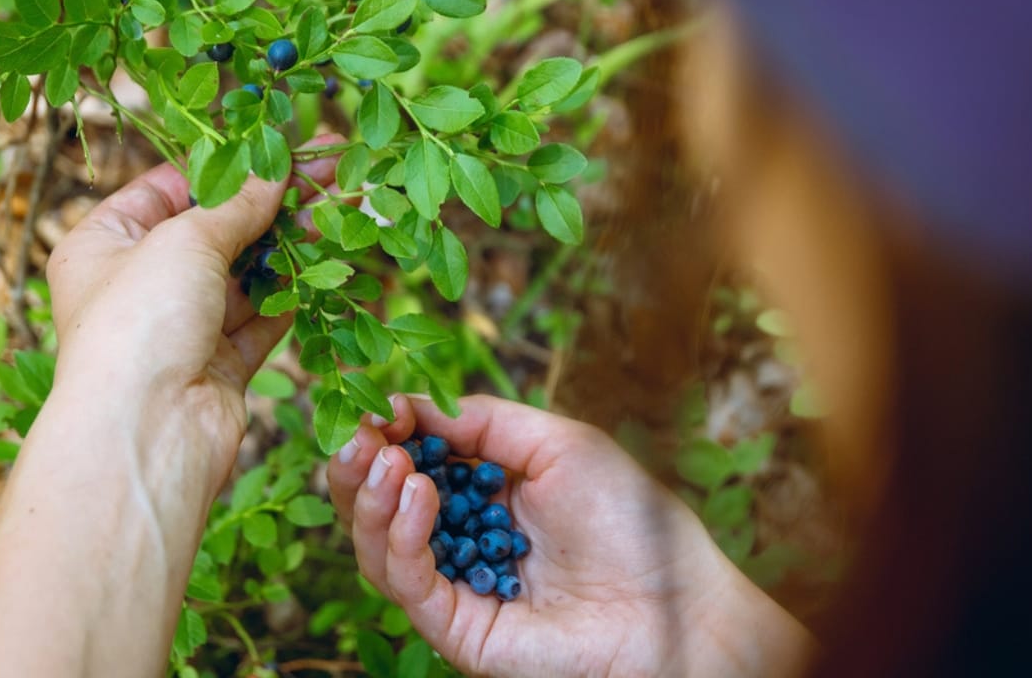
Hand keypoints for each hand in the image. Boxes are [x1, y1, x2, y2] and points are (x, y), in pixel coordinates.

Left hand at [0, 138, 345, 677]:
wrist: (149, 433)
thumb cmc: (140, 323)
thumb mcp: (185, 240)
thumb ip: (238, 204)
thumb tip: (277, 170)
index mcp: (105, 243)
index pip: (169, 187)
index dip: (225, 164)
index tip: (279, 143)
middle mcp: (140, 284)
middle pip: (216, 230)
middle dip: (272, 204)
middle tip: (330, 171)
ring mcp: (182, 327)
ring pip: (246, 274)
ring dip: (291, 246)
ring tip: (341, 210)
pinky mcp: (222, 364)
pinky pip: (264, 319)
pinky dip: (296, 294)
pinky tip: (332, 265)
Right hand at [328, 395, 814, 677]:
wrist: (676, 602)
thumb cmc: (632, 520)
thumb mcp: (556, 443)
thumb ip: (480, 422)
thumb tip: (404, 402)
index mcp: (484, 496)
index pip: (411, 463)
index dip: (385, 433)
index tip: (371, 405)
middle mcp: (462, 541)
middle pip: (380, 508)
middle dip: (358, 467)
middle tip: (354, 434)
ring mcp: (457, 586)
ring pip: (379, 548)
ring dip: (371, 499)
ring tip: (386, 460)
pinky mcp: (458, 628)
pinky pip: (407, 584)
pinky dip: (399, 535)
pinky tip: (415, 494)